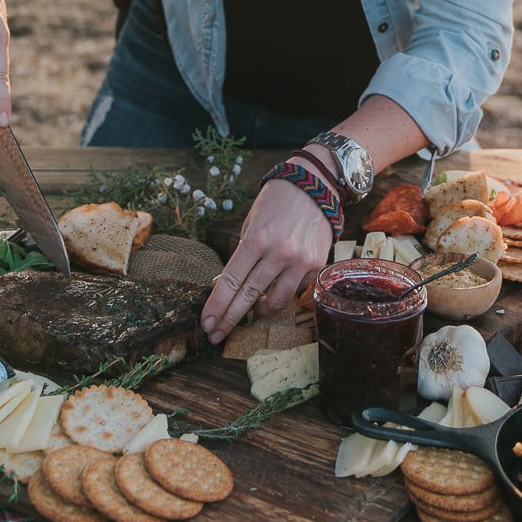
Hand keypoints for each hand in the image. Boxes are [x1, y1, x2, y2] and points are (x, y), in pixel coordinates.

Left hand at [201, 179, 332, 342]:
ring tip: (251, 311)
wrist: (314, 186)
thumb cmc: (275, 202)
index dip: (216, 305)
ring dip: (259, 311)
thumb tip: (224, 287)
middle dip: (229, 319)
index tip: (206, 323)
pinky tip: (276, 288)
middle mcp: (279, 253)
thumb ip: (241, 256)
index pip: (230, 281)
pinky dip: (283, 293)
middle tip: (215, 335)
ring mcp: (299, 261)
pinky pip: (295, 291)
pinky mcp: (315, 266)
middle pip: (248, 297)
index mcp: (256, 239)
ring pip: (276, 302)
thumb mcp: (251, 223)